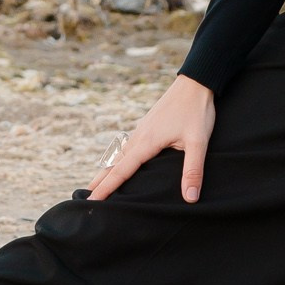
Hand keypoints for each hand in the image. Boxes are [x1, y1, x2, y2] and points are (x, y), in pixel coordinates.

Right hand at [86, 74, 215, 202]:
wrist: (195, 82)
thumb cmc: (196, 111)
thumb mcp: (198, 142)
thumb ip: (193, 170)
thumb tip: (190, 198)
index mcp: (146, 142)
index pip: (121, 171)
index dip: (106, 188)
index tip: (91, 202)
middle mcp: (138, 136)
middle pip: (114, 164)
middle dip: (100, 182)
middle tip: (86, 198)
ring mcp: (141, 130)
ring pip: (119, 154)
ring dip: (108, 170)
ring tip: (98, 184)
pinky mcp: (147, 126)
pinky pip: (127, 147)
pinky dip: (118, 159)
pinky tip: (121, 162)